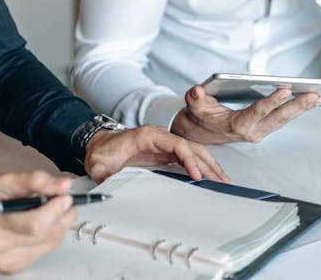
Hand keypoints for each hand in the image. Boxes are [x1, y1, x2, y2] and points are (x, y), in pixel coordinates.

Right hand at [0, 171, 77, 273]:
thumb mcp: (0, 182)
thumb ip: (34, 181)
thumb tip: (63, 184)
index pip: (35, 223)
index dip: (56, 209)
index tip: (65, 197)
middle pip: (46, 236)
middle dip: (64, 216)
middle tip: (65, 202)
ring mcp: (5, 262)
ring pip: (49, 245)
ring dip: (59, 227)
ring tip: (55, 211)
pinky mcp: (12, 269)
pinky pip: (41, 253)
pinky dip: (47, 238)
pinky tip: (40, 227)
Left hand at [83, 125, 229, 183]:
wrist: (98, 144)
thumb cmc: (101, 151)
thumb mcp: (98, 164)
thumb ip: (103, 174)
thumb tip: (109, 185)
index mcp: (147, 135)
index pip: (176, 144)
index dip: (189, 159)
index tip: (197, 175)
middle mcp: (159, 136)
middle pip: (190, 146)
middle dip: (207, 163)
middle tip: (221, 179)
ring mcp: (163, 144)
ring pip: (192, 150)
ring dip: (208, 164)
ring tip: (222, 179)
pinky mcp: (164, 152)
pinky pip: (186, 157)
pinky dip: (199, 165)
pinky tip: (208, 176)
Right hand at [171, 85, 320, 144]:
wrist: (202, 134)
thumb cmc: (201, 118)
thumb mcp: (194, 107)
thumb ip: (195, 99)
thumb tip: (197, 91)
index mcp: (237, 125)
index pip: (258, 112)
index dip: (272, 101)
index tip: (286, 90)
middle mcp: (252, 131)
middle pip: (278, 118)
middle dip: (298, 107)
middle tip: (313, 95)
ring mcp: (261, 131)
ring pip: (285, 120)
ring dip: (302, 109)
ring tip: (318, 97)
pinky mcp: (265, 128)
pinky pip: (284, 119)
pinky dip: (298, 110)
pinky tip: (310, 101)